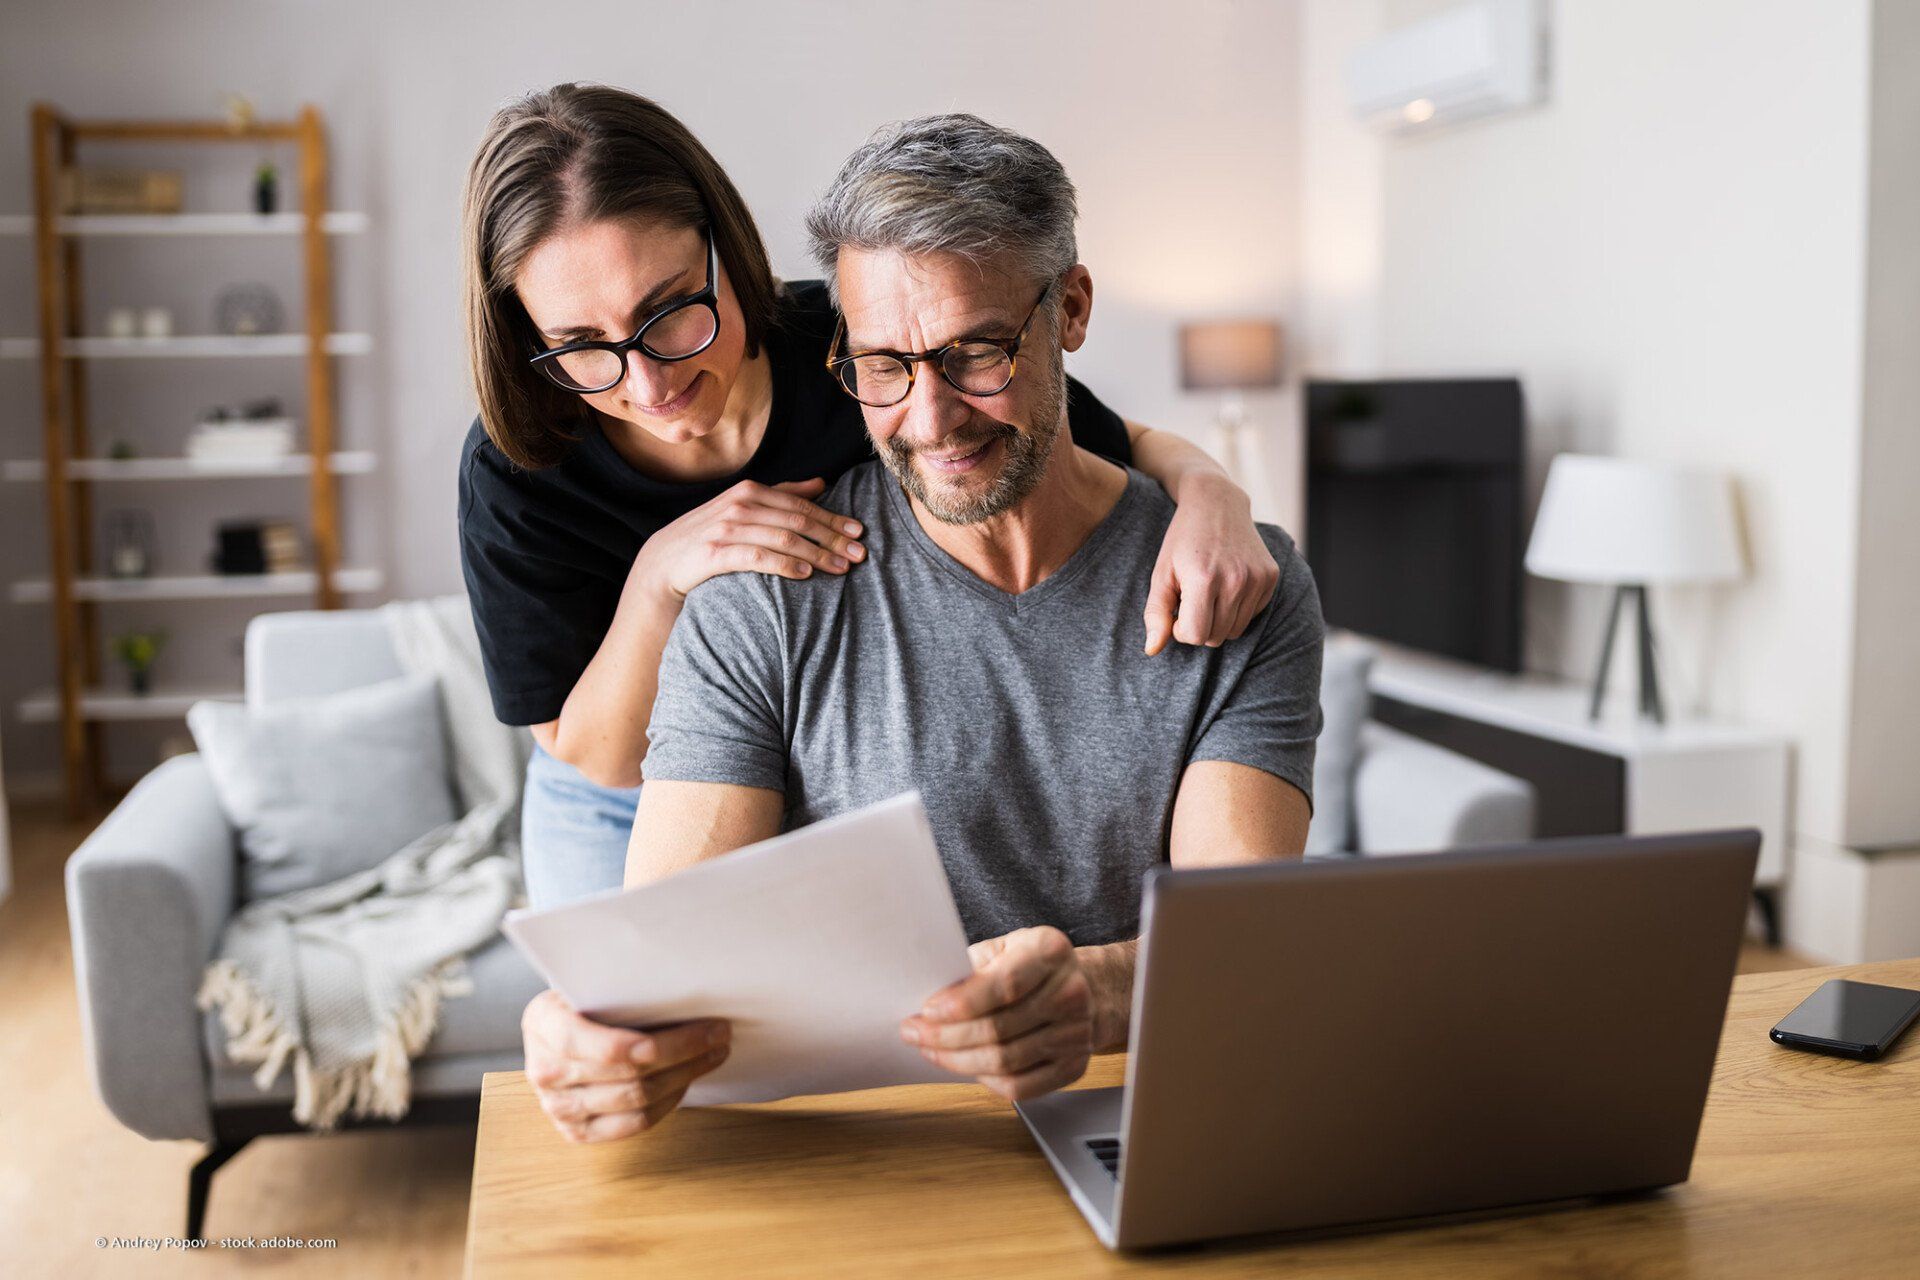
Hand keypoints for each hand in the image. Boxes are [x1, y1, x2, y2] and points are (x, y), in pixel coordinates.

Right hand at [521, 988, 730, 1142]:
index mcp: (543, 1023)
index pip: (608, 1047)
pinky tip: (685, 1080)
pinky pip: (633, 1125)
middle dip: (686, 1054)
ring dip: (685, 1077)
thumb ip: (622, 988)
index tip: (707, 1028)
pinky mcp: (576, 1132)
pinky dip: (667, 1103)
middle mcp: (545, 1071)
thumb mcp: (588, 980)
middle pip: (631, 1075)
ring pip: (638, 1101)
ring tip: (712, 1054)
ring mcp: (558, 1107)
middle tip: (720, 1034)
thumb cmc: (579, 999)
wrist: (550, 1030)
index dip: (663, 1044)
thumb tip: (688, 989)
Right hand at [633, 476, 865, 601]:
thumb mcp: (744, 510)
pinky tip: (806, 574)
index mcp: (749, 491)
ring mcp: (727, 527)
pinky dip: (786, 564)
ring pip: (784, 538)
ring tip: (841, 568)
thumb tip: (822, 483)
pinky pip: (759, 557)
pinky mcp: (716, 552)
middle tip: (860, 554)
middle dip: (833, 538)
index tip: (860, 532)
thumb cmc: (710, 537)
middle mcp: (739, 504)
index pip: (801, 505)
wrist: (662, 565)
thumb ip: (782, 495)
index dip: (833, 518)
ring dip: (817, 554)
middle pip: (798, 521)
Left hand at [900, 926, 1092, 1100]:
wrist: (1085, 987)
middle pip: (999, 1028)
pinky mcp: (1074, 1066)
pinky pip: (1021, 1087)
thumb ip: (972, 968)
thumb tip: (932, 999)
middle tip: (914, 1033)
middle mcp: (1070, 992)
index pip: (1004, 985)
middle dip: (946, 1036)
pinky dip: (986, 1081)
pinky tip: (967, 1066)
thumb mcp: (1003, 948)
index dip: (962, 1004)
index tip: (927, 1011)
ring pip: (1005, 1061)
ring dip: (958, 1060)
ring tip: (931, 1050)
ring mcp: (1077, 1033)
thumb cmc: (1030, 966)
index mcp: (1050, 951)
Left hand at [1143, 474, 1279, 654]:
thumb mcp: (1161, 574)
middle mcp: (1236, 580)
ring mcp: (1257, 578)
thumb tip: (1152, 650)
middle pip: (1216, 637)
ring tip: (1208, 593)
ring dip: (1218, 620)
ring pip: (1235, 630)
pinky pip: (1252, 615)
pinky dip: (1237, 608)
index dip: (1181, 630)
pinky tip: (1227, 584)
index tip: (1176, 610)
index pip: (1196, 636)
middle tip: (1191, 600)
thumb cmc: (1182, 541)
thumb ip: (1155, 614)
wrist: (1217, 502)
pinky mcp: (1271, 577)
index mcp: (1204, 579)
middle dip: (1199, 626)